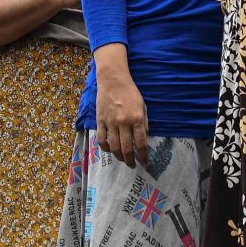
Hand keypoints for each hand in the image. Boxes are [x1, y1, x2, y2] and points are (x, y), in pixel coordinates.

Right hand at [94, 50, 148, 164]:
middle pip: (127, 148)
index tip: (145, 163)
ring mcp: (110, 122)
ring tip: (123, 159)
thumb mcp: (143, 107)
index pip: (141, 143)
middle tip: (133, 165)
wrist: (113, 80)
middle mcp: (124, 122)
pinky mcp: (100, 121)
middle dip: (131, 160)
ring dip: (119, 157)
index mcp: (137, 119)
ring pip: (114, 146)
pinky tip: (109, 150)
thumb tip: (144, 140)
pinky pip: (101, 139)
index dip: (144, 156)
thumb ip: (144, 123)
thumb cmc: (130, 93)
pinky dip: (105, 148)